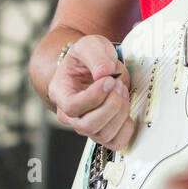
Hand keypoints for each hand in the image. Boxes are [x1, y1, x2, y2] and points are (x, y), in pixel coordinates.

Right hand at [49, 34, 134, 150]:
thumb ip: (96, 56)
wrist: (93, 67)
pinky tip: (125, 109)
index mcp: (61, 93)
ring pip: (104, 134)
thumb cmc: (86, 59)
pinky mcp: (103, 132)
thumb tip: (104, 73)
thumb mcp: (89, 46)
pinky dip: (126, 128)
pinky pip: (116, 142)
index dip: (94, 96)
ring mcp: (86, 126)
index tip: (109, 80)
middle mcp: (70, 115)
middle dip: (111, 105)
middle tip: (118, 84)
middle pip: (88, 125)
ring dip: (120, 112)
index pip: (72, 106)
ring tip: (122, 91)